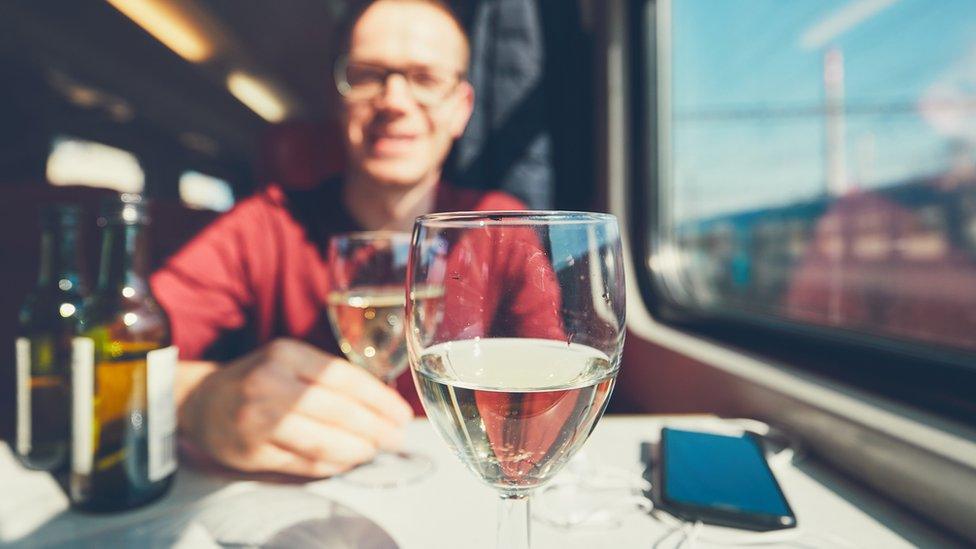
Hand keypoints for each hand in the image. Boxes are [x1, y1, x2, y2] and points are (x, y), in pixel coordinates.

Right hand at [180, 338, 413, 476]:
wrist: (201, 402)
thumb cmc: (259, 379)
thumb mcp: (290, 361)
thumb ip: (330, 378)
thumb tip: (383, 406)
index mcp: (285, 354)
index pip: (344, 377)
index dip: (379, 399)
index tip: (401, 414)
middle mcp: (269, 384)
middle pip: (338, 411)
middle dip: (376, 428)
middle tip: (397, 437)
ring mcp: (257, 421)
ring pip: (322, 441)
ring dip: (357, 449)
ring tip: (376, 450)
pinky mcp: (251, 453)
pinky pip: (303, 462)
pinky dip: (332, 464)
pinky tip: (348, 461)